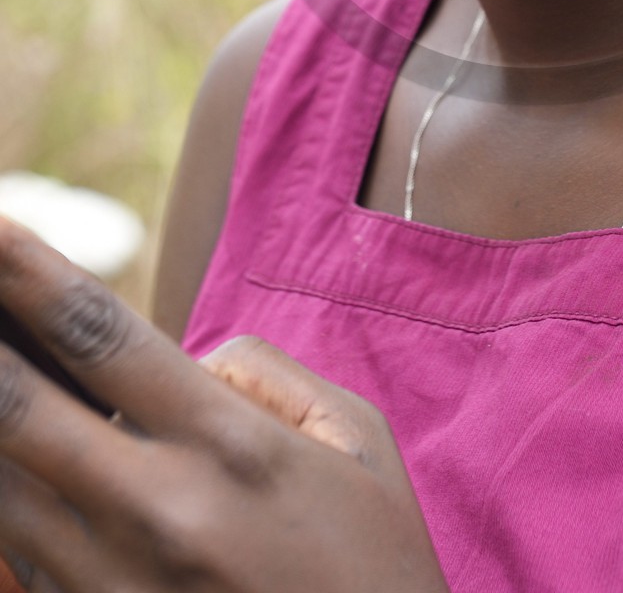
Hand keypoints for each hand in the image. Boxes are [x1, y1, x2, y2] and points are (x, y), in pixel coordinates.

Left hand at [0, 216, 448, 591]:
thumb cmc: (375, 566)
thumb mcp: (355, 443)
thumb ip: (264, 377)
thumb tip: (187, 362)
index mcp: (227, 445)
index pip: (100, 334)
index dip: (27, 273)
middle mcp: (155, 514)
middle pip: (17, 408)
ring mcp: (111, 589)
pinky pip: (11, 566)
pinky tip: (7, 464)